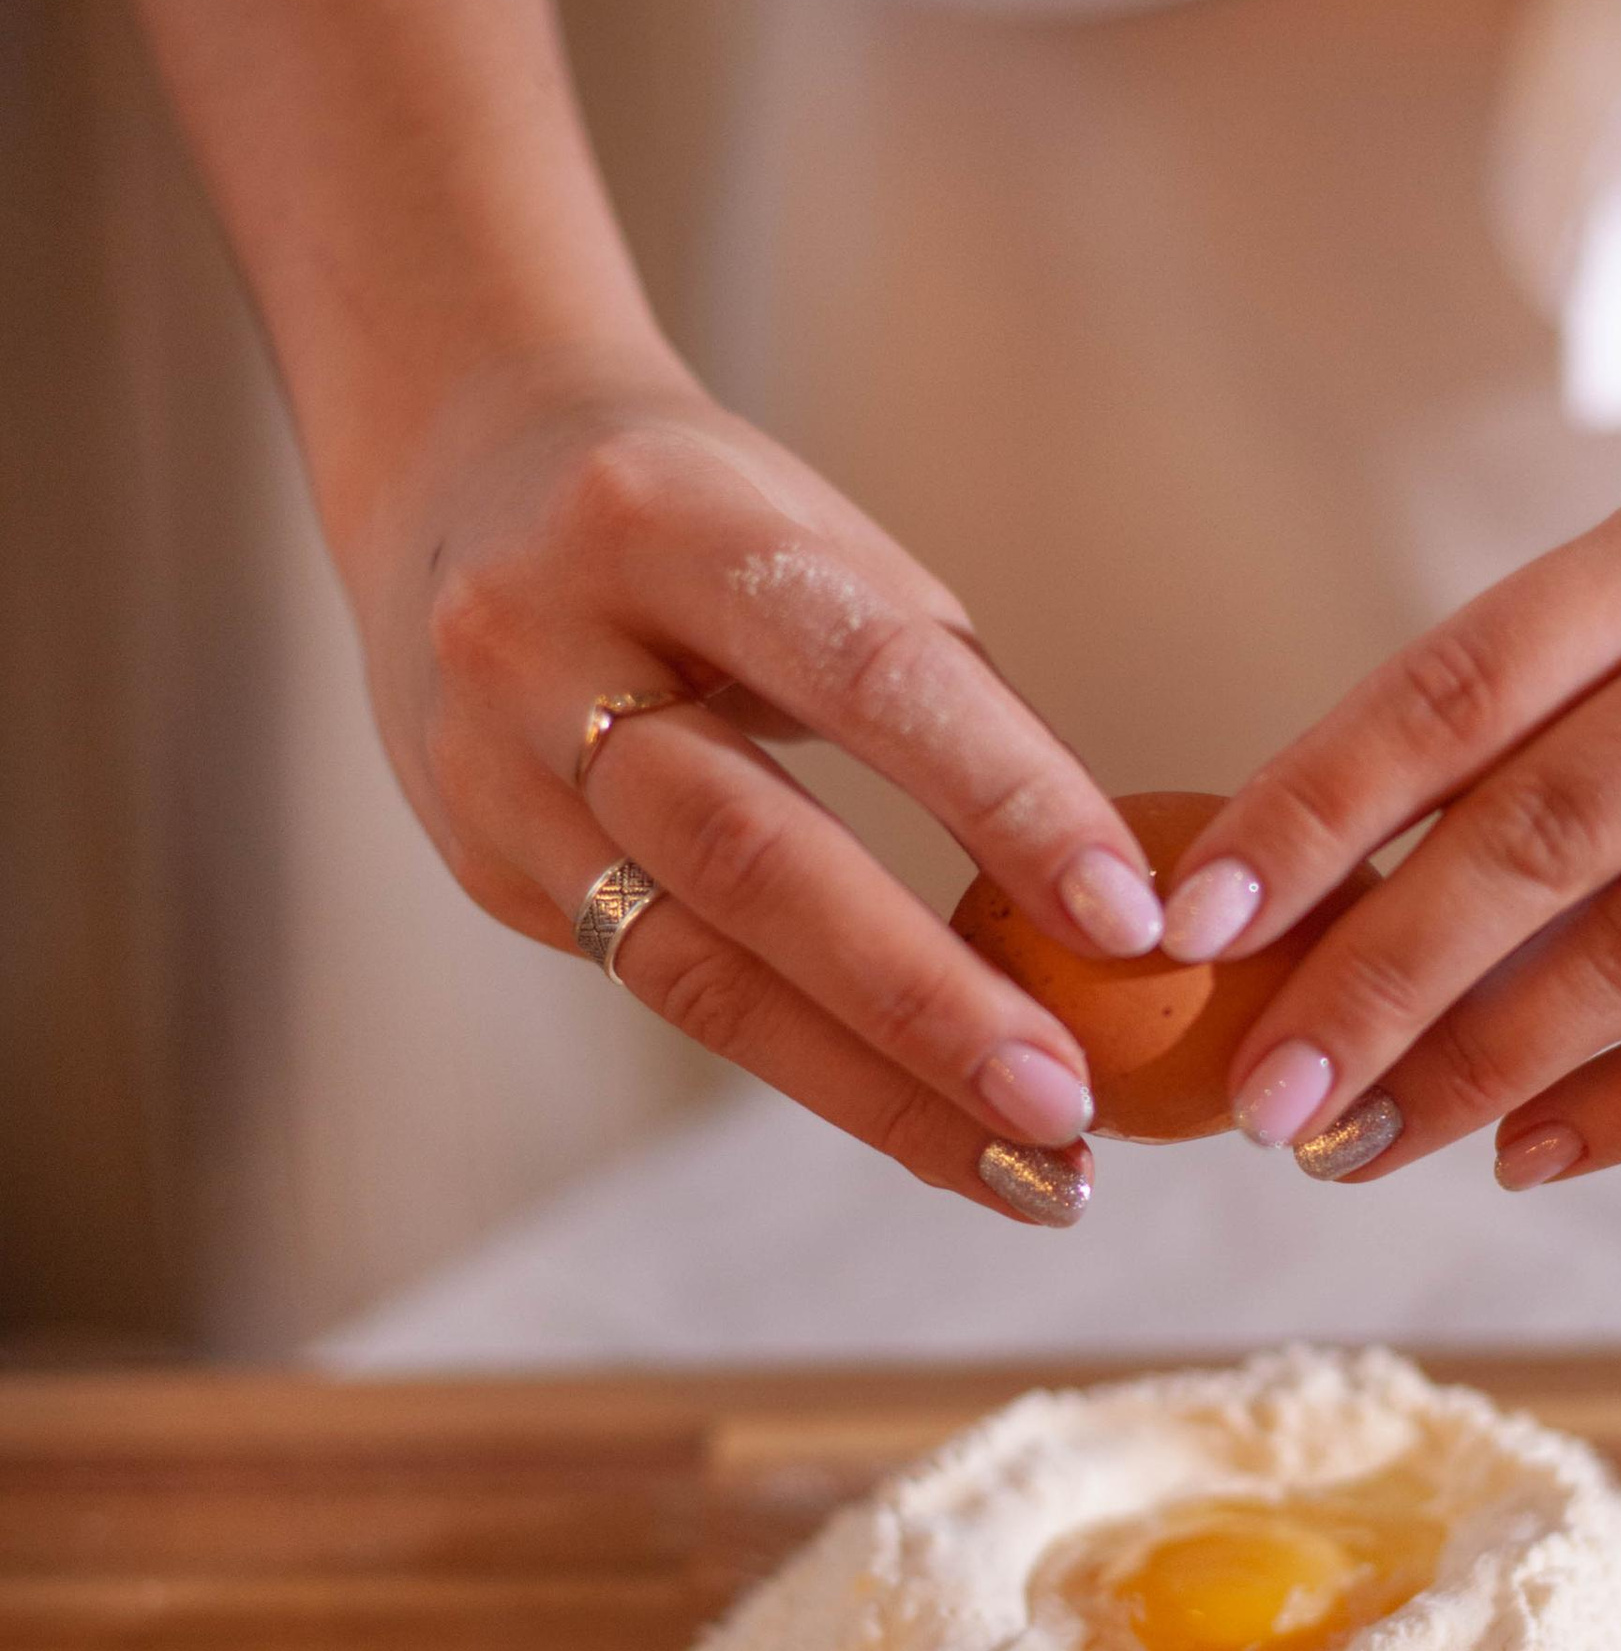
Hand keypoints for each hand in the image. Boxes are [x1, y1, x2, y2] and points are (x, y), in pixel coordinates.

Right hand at [343, 352, 1163, 1223]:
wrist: (455, 478)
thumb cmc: (710, 526)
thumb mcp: (823, 549)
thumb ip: (954, 706)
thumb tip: (1112, 908)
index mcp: (665, 520)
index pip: (866, 673)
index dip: (1007, 800)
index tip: (1134, 919)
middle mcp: (543, 646)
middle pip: (753, 856)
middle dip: (926, 1002)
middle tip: (1069, 1111)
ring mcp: (491, 771)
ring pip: (693, 969)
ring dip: (878, 1092)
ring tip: (1026, 1173)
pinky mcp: (488, 868)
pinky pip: (668, 988)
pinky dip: (815, 1066)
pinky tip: (929, 1124)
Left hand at [1163, 450, 1620, 1187]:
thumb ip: (1558, 707)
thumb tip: (1338, 893)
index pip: (1464, 680)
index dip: (1314, 808)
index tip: (1196, 921)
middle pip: (1544, 833)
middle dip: (1377, 981)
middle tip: (1268, 1095)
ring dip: (1488, 1070)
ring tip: (1368, 1143)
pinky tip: (1530, 1155)